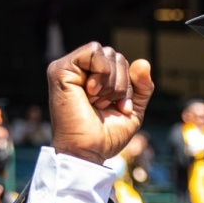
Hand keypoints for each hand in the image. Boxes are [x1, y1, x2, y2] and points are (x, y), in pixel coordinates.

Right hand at [48, 43, 153, 164]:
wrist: (88, 151)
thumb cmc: (105, 136)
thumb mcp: (132, 109)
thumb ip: (141, 86)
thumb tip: (143, 61)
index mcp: (94, 79)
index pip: (121, 62)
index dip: (128, 85)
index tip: (118, 108)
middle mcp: (80, 72)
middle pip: (115, 56)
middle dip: (120, 84)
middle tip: (105, 106)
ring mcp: (69, 69)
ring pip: (106, 53)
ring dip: (111, 82)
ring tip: (96, 101)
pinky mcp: (60, 70)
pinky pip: (93, 51)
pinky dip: (102, 71)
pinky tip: (91, 91)